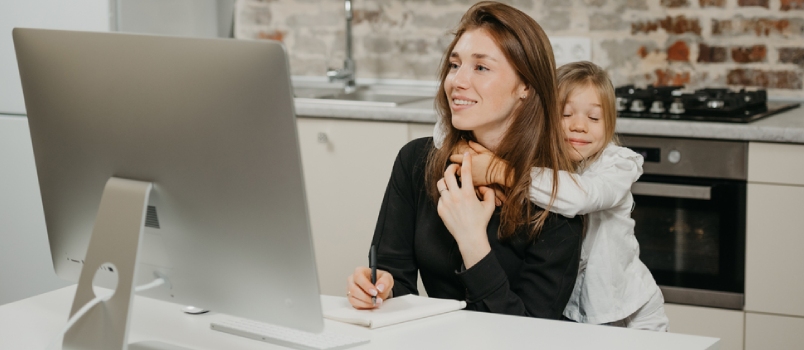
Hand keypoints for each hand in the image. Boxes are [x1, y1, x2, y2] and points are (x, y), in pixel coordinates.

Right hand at [347, 266, 393, 308]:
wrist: (379, 289)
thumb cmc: (380, 280)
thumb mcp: (387, 278)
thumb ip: (385, 281)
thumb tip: (380, 287)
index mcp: (359, 271)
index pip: (358, 276)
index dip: (366, 285)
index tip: (375, 292)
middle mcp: (352, 280)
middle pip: (353, 289)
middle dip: (367, 297)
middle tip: (378, 300)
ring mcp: (350, 290)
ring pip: (353, 298)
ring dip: (366, 303)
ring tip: (376, 302)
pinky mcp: (351, 299)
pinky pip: (355, 305)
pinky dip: (364, 306)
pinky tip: (372, 304)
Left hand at [437, 153, 494, 267]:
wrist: (469, 237)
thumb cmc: (480, 222)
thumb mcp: (490, 206)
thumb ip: (489, 193)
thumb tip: (483, 185)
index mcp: (468, 193)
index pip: (466, 171)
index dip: (466, 160)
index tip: (466, 154)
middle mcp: (455, 196)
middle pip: (447, 174)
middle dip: (451, 167)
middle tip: (455, 169)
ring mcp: (446, 202)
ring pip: (440, 184)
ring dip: (446, 181)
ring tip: (451, 183)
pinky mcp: (440, 209)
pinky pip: (440, 197)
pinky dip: (445, 195)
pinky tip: (451, 200)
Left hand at [450, 141, 509, 186]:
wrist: (499, 172)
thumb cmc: (492, 161)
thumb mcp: (484, 151)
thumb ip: (475, 145)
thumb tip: (469, 141)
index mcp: (468, 159)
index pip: (453, 158)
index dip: (453, 158)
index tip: (455, 158)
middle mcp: (467, 169)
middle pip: (454, 169)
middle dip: (456, 167)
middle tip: (460, 166)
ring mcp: (469, 177)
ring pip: (458, 177)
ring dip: (459, 175)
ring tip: (464, 174)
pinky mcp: (473, 184)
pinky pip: (464, 184)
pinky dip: (465, 182)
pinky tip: (469, 179)